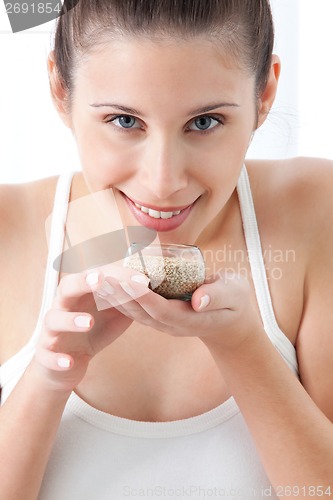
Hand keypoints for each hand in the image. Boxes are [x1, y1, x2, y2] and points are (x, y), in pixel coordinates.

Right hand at [34, 265, 149, 391]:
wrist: (65, 364)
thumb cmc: (92, 330)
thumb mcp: (114, 312)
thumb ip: (128, 298)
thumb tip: (155, 285)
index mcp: (81, 293)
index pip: (95, 275)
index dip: (116, 275)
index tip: (139, 279)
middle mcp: (63, 307)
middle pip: (66, 287)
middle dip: (82, 282)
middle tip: (100, 280)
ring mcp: (51, 330)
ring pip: (53, 319)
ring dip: (70, 320)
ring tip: (88, 322)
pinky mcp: (45, 354)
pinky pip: (47, 355)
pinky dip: (57, 358)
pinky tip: (69, 362)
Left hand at [104, 271, 263, 350]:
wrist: (231, 322)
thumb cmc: (235, 303)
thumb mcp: (235, 296)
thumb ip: (219, 296)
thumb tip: (198, 300)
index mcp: (190, 319)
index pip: (161, 310)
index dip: (143, 296)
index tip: (127, 280)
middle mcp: (171, 325)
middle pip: (141, 311)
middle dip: (120, 294)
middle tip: (101, 275)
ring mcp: (163, 323)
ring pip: (134, 311)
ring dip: (114, 296)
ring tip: (96, 278)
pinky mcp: (158, 317)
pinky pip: (135, 308)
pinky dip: (120, 296)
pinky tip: (107, 283)